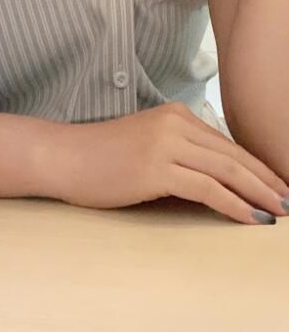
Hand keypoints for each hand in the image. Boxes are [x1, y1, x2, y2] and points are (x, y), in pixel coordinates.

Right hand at [56, 102, 288, 224]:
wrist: (64, 156)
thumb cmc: (103, 157)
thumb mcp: (148, 144)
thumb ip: (180, 151)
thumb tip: (216, 176)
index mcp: (176, 114)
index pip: (227, 143)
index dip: (258, 166)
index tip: (278, 184)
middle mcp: (175, 123)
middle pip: (234, 155)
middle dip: (266, 180)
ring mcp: (165, 143)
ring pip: (226, 170)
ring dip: (259, 193)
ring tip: (280, 211)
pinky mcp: (155, 167)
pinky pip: (206, 188)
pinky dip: (233, 204)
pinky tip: (251, 217)